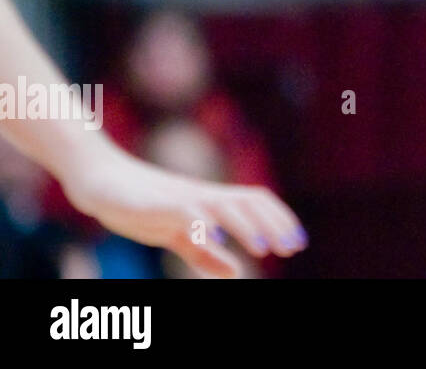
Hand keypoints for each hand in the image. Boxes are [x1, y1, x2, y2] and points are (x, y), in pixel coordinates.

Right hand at [60, 144, 305, 277]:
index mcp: (211, 201)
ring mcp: (182, 198)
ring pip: (223, 206)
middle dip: (274, 225)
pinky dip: (203, 226)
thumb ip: (203, 253)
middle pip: (248, 202)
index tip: (297, 244)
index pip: (256, 203)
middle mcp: (203, 195)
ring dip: (246, 227)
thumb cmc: (141, 206)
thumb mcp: (177, 235)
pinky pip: (186, 213)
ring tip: (263, 249)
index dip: (280, 220)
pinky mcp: (157, 205)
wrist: (100, 182)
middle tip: (292, 248)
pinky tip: (216, 240)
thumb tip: (234, 272)